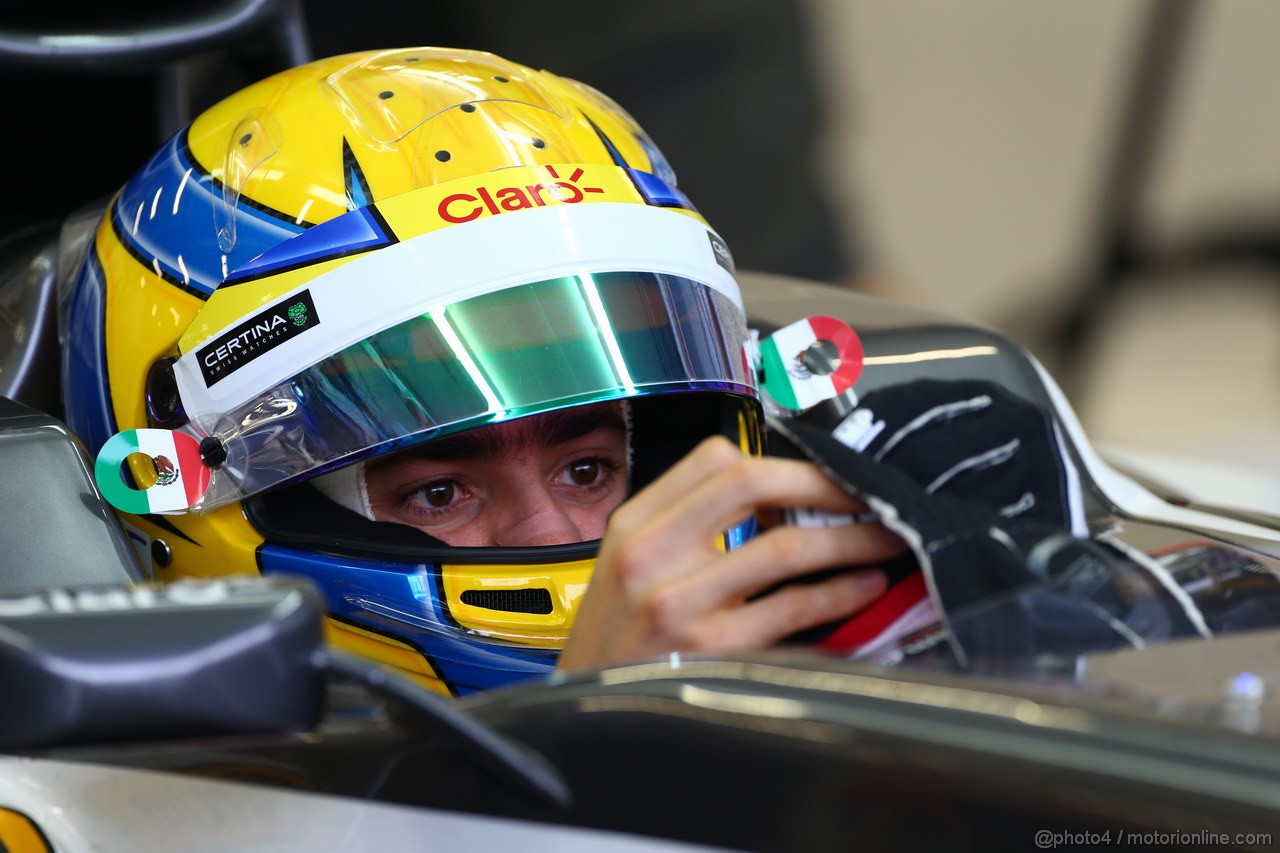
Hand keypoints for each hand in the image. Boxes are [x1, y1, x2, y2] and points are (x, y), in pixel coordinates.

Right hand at [558, 436, 905, 670]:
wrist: (580, 713)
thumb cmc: (614, 641)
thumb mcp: (629, 566)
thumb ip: (687, 528)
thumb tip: (779, 504)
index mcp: (635, 524)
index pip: (714, 460)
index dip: (780, 460)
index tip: (819, 473)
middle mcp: (652, 554)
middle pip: (751, 483)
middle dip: (823, 484)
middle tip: (863, 493)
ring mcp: (680, 602)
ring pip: (785, 547)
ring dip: (849, 539)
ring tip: (880, 540)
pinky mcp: (711, 651)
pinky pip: (791, 610)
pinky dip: (839, 594)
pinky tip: (860, 588)